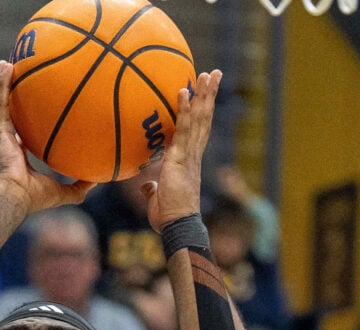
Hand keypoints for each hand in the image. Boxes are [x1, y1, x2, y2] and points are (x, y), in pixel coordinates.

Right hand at [0, 61, 93, 213]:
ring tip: (9, 62)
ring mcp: (1, 134)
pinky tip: (5, 65)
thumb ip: (79, 186)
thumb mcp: (63, 192)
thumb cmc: (34, 198)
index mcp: (20, 154)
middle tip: (21, 77)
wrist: (15, 197)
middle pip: (12, 112)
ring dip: (5, 81)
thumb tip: (98, 180)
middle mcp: (9, 141)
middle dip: (14, 95)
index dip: (29, 120)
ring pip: (2, 102)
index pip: (25, 132)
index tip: (36, 108)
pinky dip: (1, 82)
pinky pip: (0, 101)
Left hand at [137, 71, 220, 228]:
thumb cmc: (169, 217)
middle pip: (204, 118)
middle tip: (213, 73)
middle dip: (209, 95)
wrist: (177, 226)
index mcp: (189, 160)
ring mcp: (188, 154)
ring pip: (199, 118)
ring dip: (203, 94)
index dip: (202, 111)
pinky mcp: (180, 157)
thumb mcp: (158, 199)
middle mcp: (193, 153)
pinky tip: (184, 91)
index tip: (205, 93)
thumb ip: (153, 189)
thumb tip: (146, 186)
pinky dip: (184, 109)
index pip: (198, 130)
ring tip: (206, 73)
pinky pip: (183, 128)